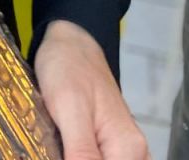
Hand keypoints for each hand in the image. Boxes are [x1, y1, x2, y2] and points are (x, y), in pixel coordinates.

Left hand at [34, 21, 148, 158]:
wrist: (69, 40)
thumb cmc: (68, 66)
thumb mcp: (70, 108)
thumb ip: (82, 152)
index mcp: (128, 148)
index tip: (61, 151)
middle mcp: (132, 152)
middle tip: (56, 143)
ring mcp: (122, 148)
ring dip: (76, 157)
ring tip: (56, 141)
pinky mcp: (109, 143)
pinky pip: (99, 159)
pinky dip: (80, 156)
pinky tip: (62, 147)